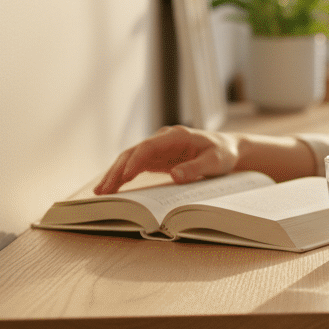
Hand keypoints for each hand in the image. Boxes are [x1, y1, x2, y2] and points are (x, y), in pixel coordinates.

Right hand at [94, 126, 238, 193]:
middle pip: (133, 152)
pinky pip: (136, 166)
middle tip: (104, 189)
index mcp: (177, 135)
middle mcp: (163, 138)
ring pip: (130, 159)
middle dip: (118, 170)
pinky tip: (112, 188)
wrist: (228, 149)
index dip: (135, 161)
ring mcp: (158, 147)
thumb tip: (175, 175)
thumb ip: (196, 168)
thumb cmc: (223, 153)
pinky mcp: (157, 157)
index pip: (149, 147)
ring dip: (116, 174)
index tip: (125, 176)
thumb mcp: (216, 162)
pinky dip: (124, 176)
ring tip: (100, 192)